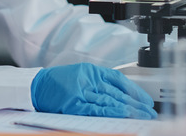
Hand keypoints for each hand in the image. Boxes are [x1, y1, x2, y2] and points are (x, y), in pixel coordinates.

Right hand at [31, 63, 156, 118]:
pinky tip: (124, 115)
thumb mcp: (80, 76)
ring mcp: (81, 91)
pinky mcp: (75, 103)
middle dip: (136, 102)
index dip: (135, 90)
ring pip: (110, 100)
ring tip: (142, 115)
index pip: (119, 80)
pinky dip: (112, 112)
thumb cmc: (57, 83)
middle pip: (117, 92)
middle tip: (150, 110)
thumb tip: (122, 96)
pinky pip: (97, 108)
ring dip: (128, 108)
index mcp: (91, 71)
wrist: (35, 86)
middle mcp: (88, 79)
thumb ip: (98, 83)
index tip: (146, 100)